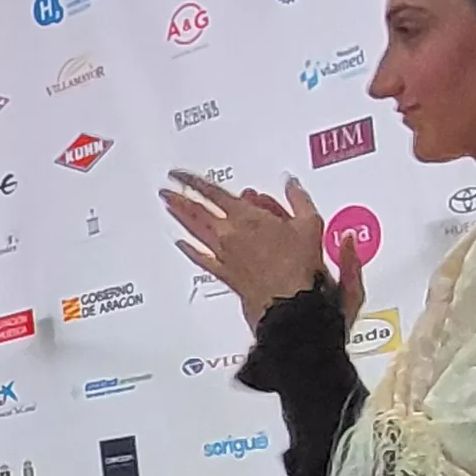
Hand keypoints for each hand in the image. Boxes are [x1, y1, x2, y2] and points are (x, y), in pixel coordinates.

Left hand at [159, 171, 361, 329]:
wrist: (288, 300)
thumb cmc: (299, 265)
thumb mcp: (309, 223)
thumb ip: (297, 198)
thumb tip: (291, 183)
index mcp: (247, 217)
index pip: (213, 193)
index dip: (193, 182)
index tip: (180, 175)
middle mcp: (230, 234)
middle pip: (197, 212)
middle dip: (180, 198)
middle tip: (167, 190)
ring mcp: (224, 255)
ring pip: (195, 232)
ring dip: (180, 218)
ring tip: (168, 207)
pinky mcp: (224, 274)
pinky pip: (201, 259)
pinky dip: (190, 250)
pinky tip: (182, 244)